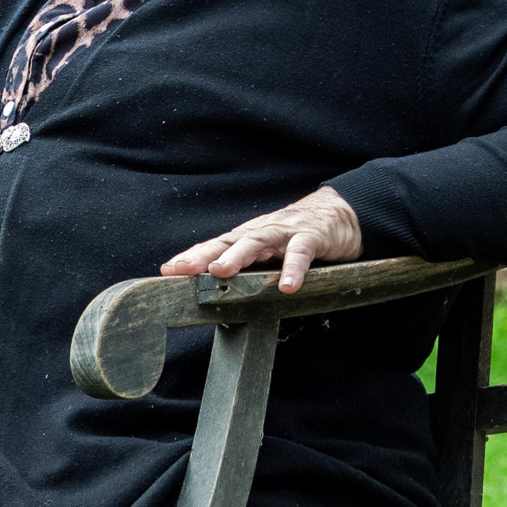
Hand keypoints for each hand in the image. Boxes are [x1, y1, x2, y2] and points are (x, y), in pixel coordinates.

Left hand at [160, 186, 360, 295]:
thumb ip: (247, 270)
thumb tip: (218, 293)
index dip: (191, 257)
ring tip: (220, 272)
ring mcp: (284, 233)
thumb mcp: (267, 254)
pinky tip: (287, 286)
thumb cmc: (295, 237)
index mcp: (246, 238)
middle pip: (228, 242)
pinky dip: (293, 268)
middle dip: (204, 255)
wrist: (339, 213)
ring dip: (237, 256)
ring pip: (257, 242)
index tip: (168, 270)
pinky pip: (301, 252)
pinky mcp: (311, 236)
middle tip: (183, 269)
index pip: (214, 247)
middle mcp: (260, 232)